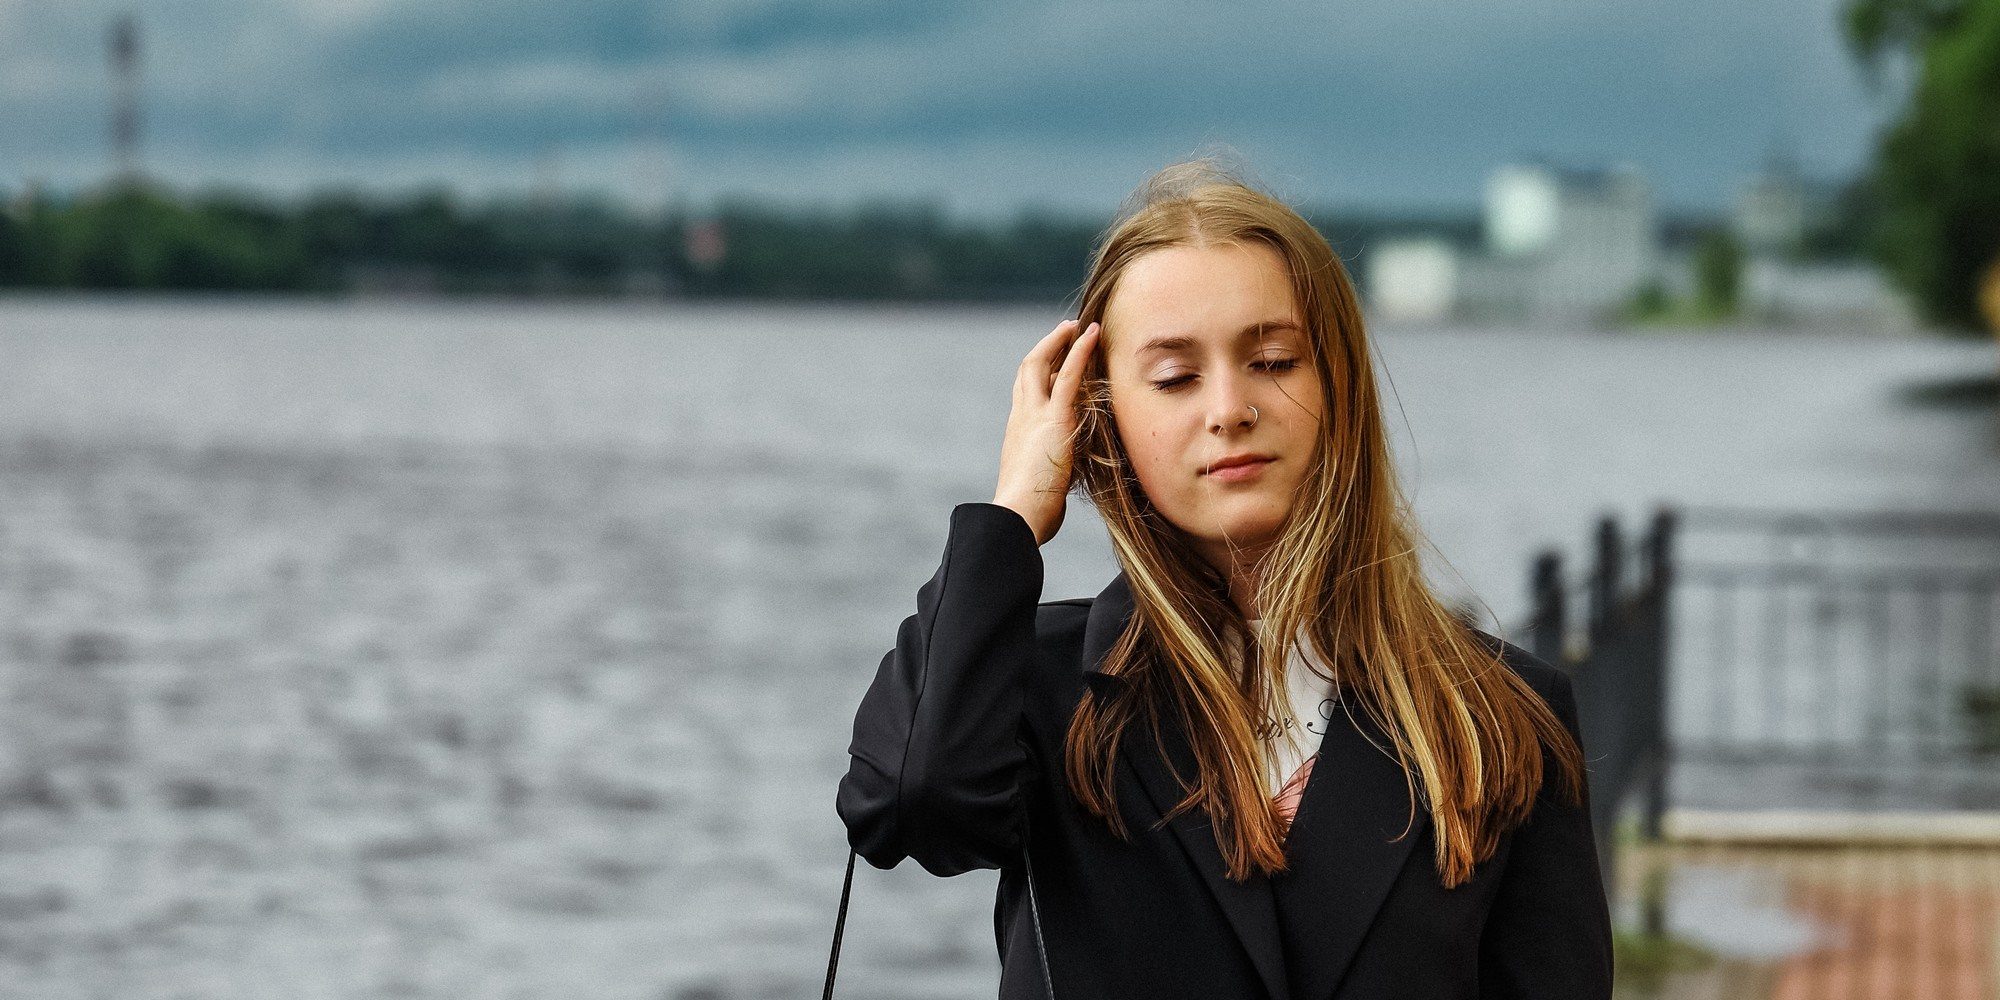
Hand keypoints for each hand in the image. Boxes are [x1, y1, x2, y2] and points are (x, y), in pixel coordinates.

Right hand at [993, 319, 1098, 545]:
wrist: (1019, 516)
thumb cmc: (1028, 514)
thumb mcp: (1041, 489)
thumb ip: (1048, 479)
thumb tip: (1056, 494)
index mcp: (1018, 434)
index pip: (1026, 393)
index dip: (1039, 374)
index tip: (1054, 363)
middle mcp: (1022, 418)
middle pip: (1029, 370)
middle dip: (1046, 348)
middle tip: (1065, 332)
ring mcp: (1034, 415)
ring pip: (1041, 365)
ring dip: (1061, 341)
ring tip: (1079, 326)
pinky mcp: (1054, 418)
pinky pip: (1067, 376)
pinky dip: (1080, 351)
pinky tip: (1092, 334)